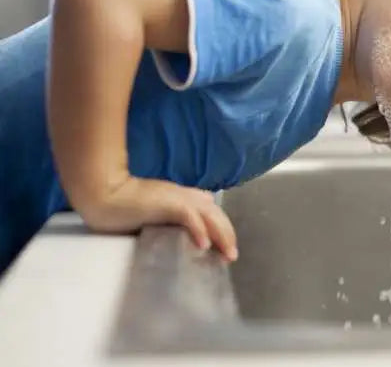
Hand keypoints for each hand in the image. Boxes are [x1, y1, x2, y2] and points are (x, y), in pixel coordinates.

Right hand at [79, 176, 237, 261]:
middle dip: (227, 235)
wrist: (103, 191)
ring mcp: (177, 199)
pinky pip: (188, 216)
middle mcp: (185, 196)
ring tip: (227, 254)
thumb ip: (169, 218)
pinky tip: (204, 245)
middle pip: (216, 214)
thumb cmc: (122, 204)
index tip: (225, 248)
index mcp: (182, 197)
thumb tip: (183, 233)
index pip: (211, 212)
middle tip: (232, 256)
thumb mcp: (153, 210)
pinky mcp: (166, 203)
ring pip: (209, 215)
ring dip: (221, 235)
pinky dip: (199, 230)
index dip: (222, 229)